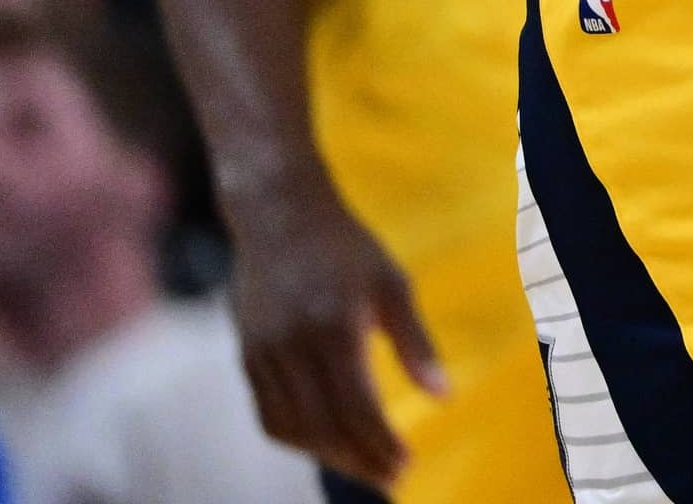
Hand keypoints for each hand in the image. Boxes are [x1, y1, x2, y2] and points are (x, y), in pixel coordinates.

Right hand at [223, 171, 443, 483]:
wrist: (279, 216)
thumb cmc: (347, 248)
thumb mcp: (392, 284)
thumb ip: (415, 342)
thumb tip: (444, 395)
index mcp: (333, 329)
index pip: (356, 408)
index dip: (380, 444)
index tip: (406, 466)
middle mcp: (292, 348)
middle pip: (324, 426)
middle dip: (359, 459)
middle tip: (391, 477)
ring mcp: (263, 354)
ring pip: (292, 427)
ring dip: (328, 455)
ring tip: (364, 465)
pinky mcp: (247, 356)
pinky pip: (268, 414)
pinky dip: (297, 437)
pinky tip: (325, 442)